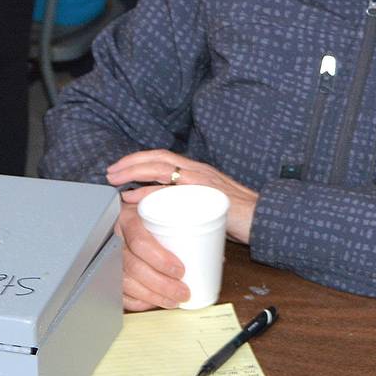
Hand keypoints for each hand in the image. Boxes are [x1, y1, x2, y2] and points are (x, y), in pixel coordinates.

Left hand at [107, 149, 259, 242]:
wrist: (265, 219)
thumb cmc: (240, 215)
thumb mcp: (210, 203)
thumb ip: (191, 204)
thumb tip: (171, 217)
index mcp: (198, 171)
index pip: (164, 157)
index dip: (141, 159)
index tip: (121, 167)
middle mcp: (198, 170)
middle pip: (159, 158)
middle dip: (132, 163)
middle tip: (111, 172)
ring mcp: (201, 181)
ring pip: (162, 169)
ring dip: (136, 172)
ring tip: (117, 180)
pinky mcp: (204, 195)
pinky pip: (172, 190)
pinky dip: (151, 192)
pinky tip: (136, 198)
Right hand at [115, 205, 188, 310]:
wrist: (127, 212)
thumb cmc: (151, 210)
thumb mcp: (164, 204)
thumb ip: (184, 214)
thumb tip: (216, 237)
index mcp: (128, 217)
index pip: (140, 241)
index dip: (160, 259)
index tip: (180, 270)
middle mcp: (115, 236)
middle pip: (132, 266)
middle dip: (160, 284)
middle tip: (182, 292)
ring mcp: (108, 255)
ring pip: (125, 282)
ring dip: (151, 296)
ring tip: (173, 300)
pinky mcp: (108, 271)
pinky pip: (117, 291)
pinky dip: (136, 301)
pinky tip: (152, 303)